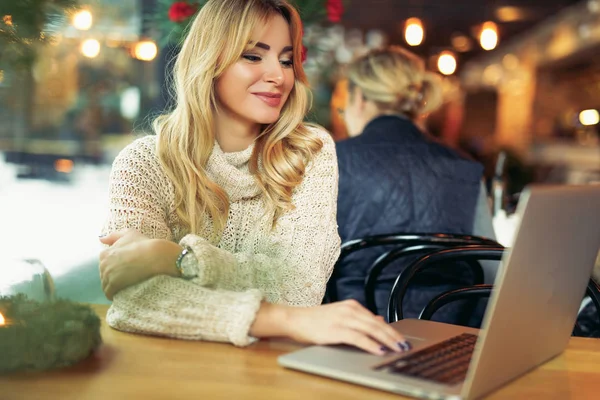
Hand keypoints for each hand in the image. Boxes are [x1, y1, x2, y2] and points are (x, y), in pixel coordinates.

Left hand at [99, 229, 180, 299]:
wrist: (154, 256)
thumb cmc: (144, 244)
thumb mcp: (129, 234)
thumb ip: (114, 235)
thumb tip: (100, 239)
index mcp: (105, 253)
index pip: (105, 265)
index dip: (114, 268)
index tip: (124, 270)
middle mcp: (103, 264)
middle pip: (104, 275)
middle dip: (112, 278)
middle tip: (126, 279)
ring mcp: (108, 274)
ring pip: (106, 285)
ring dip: (113, 287)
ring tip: (124, 288)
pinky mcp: (114, 284)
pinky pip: (109, 293)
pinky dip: (113, 295)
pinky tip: (121, 294)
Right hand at [252, 300, 409, 355]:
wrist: (295, 319)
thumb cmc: (315, 320)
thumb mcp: (340, 315)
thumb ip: (358, 318)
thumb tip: (378, 319)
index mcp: (352, 306)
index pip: (376, 319)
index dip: (391, 329)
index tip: (402, 339)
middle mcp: (349, 309)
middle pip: (377, 324)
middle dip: (393, 335)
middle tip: (405, 345)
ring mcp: (343, 319)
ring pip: (370, 329)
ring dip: (386, 340)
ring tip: (397, 348)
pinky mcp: (336, 329)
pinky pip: (358, 337)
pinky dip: (370, 344)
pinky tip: (379, 350)